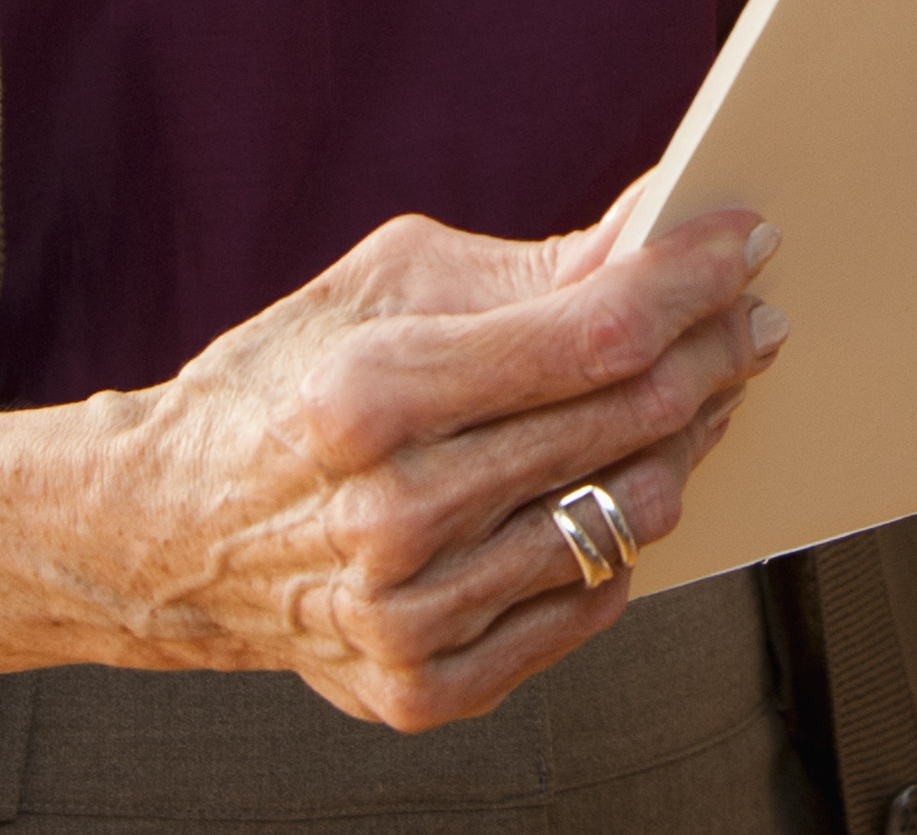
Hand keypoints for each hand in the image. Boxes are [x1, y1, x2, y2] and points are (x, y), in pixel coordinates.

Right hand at [94, 204, 787, 729]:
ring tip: (689, 395)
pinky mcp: (424, 687)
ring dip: (682, 442)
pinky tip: (608, 485)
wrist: (164, 535)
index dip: (690, 282)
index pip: (594, 336)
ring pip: (627, 516)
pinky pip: (588, 603)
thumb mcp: (387, 287)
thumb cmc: (283, 386)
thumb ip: (531, 269)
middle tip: (752, 314)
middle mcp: (391, 517)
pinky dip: (616, 539)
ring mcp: (410, 617)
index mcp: (369, 398)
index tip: (746, 241)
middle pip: (626, 421)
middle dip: (713, 350)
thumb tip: (662, 228)